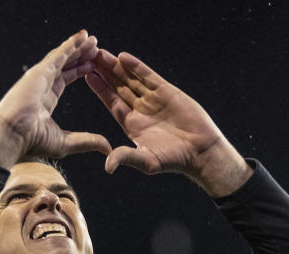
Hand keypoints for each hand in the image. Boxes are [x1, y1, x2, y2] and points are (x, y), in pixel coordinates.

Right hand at [0, 30, 110, 168]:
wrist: (13, 135)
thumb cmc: (32, 142)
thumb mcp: (66, 142)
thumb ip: (88, 141)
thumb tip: (108, 148)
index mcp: (45, 100)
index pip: (65, 79)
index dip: (79, 70)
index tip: (92, 65)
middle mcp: (41, 85)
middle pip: (65, 65)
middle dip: (80, 55)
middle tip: (95, 46)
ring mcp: (39, 77)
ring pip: (62, 57)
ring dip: (77, 47)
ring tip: (91, 38)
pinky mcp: (39, 71)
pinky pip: (58, 55)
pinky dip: (70, 45)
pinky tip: (81, 37)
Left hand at [86, 50, 250, 195]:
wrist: (200, 150)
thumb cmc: (174, 159)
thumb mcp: (147, 161)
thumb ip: (127, 157)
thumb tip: (108, 166)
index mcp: (132, 124)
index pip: (112, 102)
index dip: (100, 89)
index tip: (87, 76)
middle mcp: (140, 109)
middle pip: (118, 87)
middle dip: (104, 72)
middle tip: (88, 56)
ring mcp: (153, 99)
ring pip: (131, 78)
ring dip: (116, 66)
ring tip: (101, 53)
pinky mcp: (166, 91)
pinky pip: (148, 76)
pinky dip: (136, 66)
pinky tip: (123, 57)